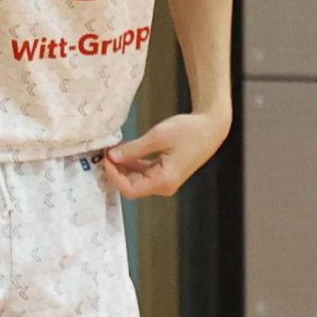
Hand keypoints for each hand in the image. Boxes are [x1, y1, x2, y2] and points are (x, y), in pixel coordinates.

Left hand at [101, 111, 230, 198]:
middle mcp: (164, 186)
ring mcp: (166, 181)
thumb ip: (134, 149)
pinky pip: (145, 173)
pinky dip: (133, 164)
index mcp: (164, 181)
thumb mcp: (158, 136)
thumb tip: (112, 156)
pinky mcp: (167, 173)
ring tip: (113, 150)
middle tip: (106, 152)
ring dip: (124, 167)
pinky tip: (126, 151)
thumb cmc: (188, 130)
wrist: (211, 127)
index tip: (106, 158)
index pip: (129, 189)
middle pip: (132, 186)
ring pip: (137, 180)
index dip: (114, 175)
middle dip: (117, 171)